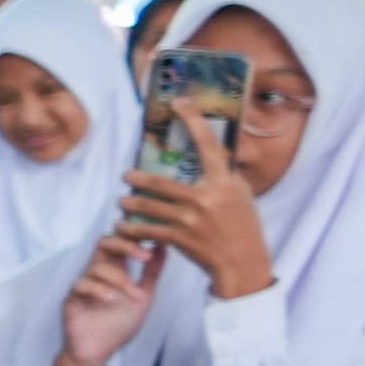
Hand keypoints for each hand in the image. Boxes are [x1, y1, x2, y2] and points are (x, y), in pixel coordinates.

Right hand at [55, 234, 164, 365]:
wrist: (99, 353)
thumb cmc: (119, 325)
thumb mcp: (144, 296)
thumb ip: (152, 273)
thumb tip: (163, 246)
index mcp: (115, 269)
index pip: (120, 240)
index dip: (134, 233)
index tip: (154, 237)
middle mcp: (97, 273)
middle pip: (104, 243)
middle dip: (125, 245)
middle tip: (144, 256)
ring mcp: (83, 284)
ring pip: (98, 267)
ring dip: (121, 279)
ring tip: (135, 296)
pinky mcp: (71, 299)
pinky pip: (82, 285)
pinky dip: (99, 290)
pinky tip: (112, 300)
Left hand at [119, 110, 275, 297]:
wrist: (243, 262)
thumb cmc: (242, 225)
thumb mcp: (240, 195)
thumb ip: (224, 176)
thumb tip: (212, 154)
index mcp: (225, 182)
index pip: (208, 145)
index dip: (193, 121)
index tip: (180, 103)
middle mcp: (206, 197)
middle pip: (161, 182)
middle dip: (138, 179)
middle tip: (126, 175)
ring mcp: (191, 219)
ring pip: (148, 207)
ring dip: (131, 204)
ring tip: (122, 201)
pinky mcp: (180, 239)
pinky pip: (147, 230)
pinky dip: (132, 228)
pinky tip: (122, 226)